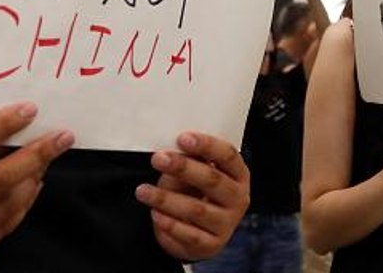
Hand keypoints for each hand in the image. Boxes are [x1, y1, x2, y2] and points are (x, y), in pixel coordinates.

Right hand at [0, 102, 72, 266]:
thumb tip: (15, 126)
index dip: (1, 125)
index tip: (31, 109)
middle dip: (34, 157)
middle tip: (63, 137)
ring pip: (3, 208)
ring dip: (32, 180)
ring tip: (46, 159)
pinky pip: (0, 228)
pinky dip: (21, 204)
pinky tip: (31, 184)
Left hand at [137, 132, 250, 261]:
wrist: (199, 233)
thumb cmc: (197, 194)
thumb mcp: (196, 174)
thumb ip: (190, 163)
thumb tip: (172, 152)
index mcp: (239, 174)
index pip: (228, 155)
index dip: (206, 145)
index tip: (182, 138)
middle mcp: (238, 198)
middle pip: (213, 180)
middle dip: (183, 168)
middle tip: (158, 159)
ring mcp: (227, 223)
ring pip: (197, 209)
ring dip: (167, 199)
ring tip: (143, 191)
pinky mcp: (212, 245)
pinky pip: (189, 234)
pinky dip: (170, 223)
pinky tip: (155, 213)